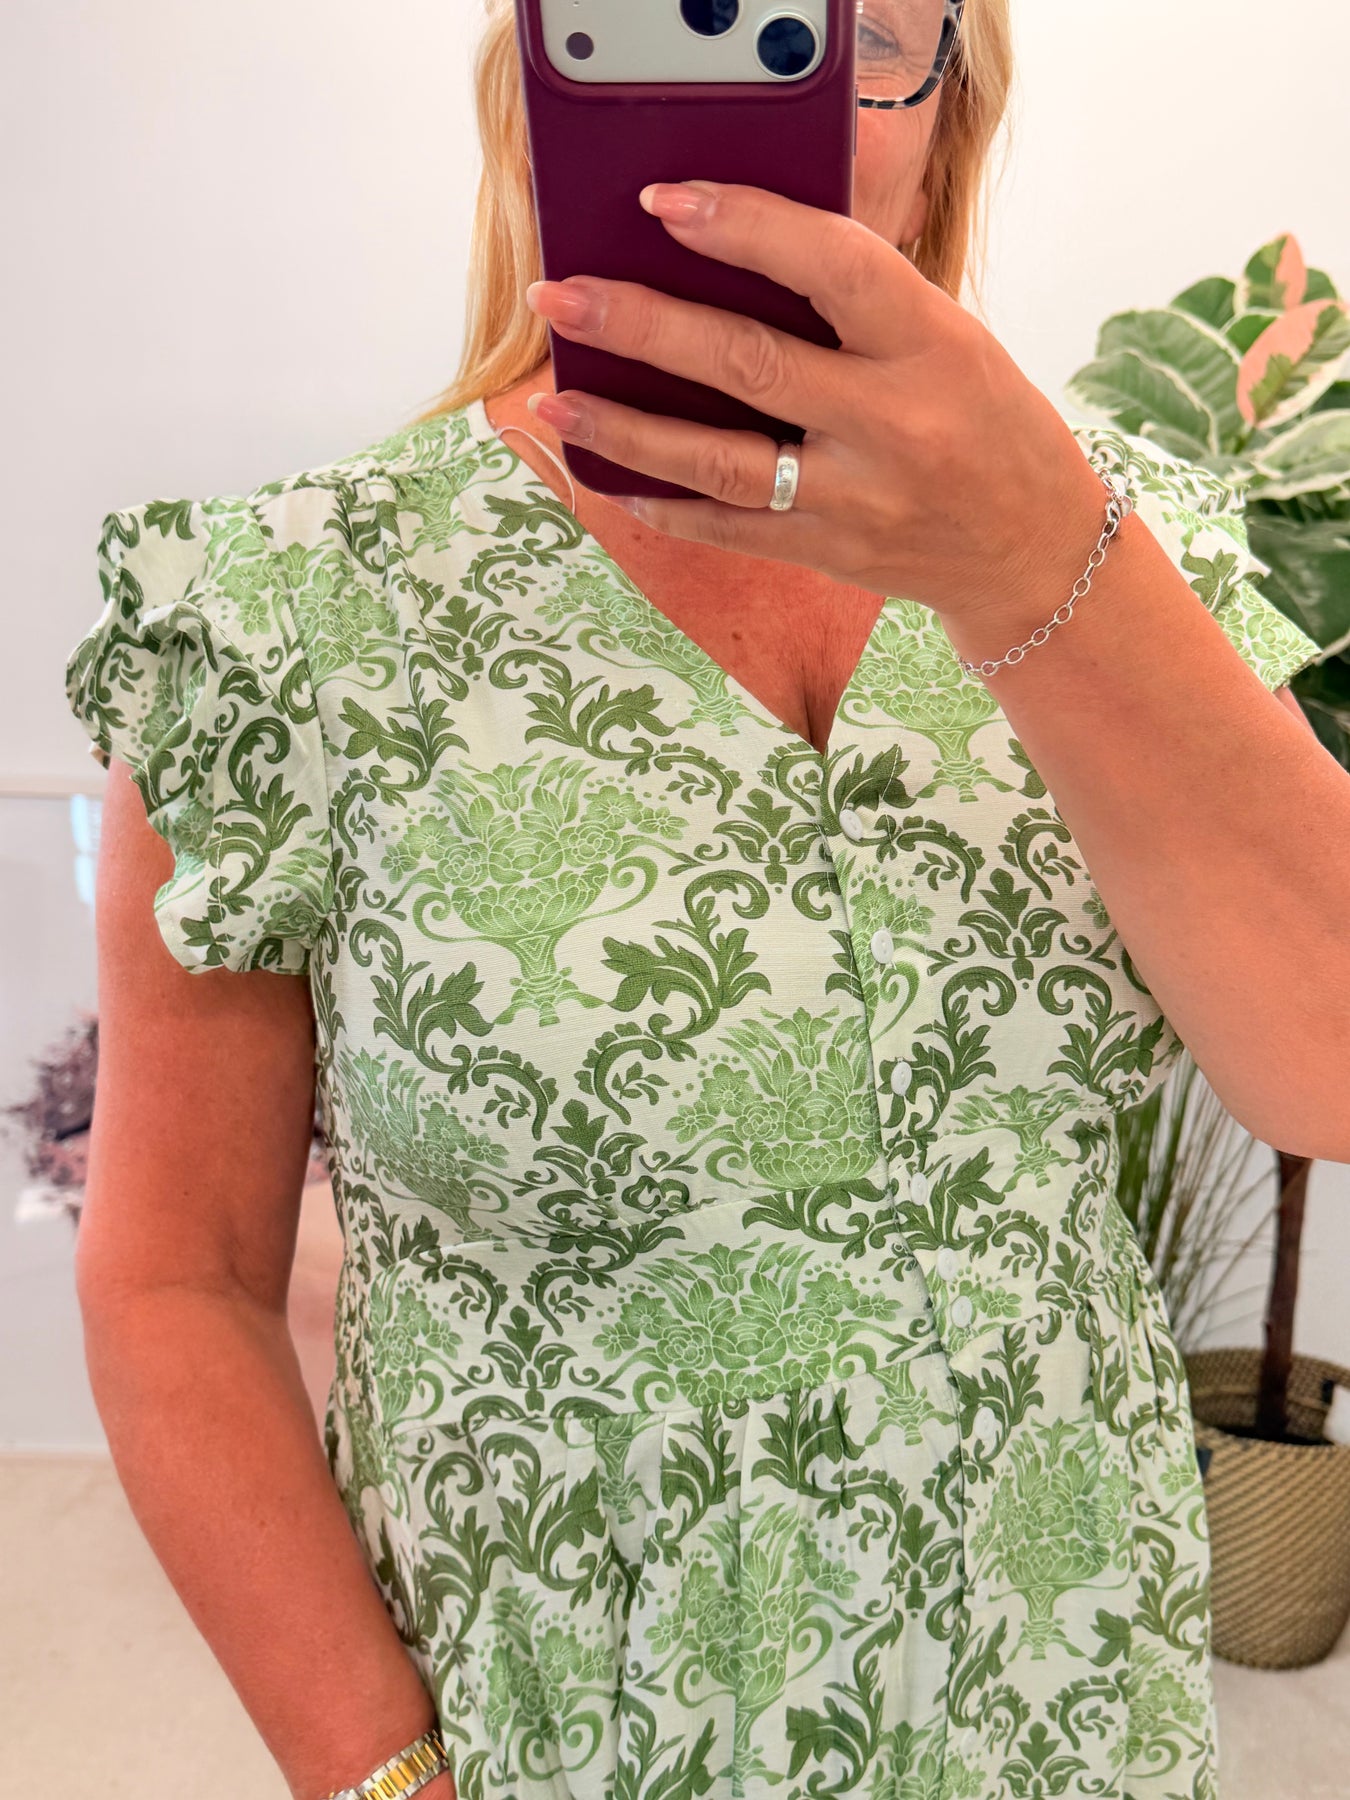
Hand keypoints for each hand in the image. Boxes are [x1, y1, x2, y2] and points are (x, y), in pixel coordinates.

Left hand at [523, 179, 1109, 625]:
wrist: (1029, 548)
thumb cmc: (984, 420)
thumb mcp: (946, 339)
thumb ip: (855, 305)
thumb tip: (728, 259)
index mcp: (930, 344)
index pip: (831, 266)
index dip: (745, 229)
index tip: (664, 203)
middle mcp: (892, 423)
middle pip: (749, 364)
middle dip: (642, 324)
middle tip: (562, 295)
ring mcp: (856, 498)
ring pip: (720, 461)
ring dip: (627, 427)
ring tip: (557, 395)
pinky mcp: (829, 554)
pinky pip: (727, 529)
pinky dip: (662, 502)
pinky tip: (607, 473)